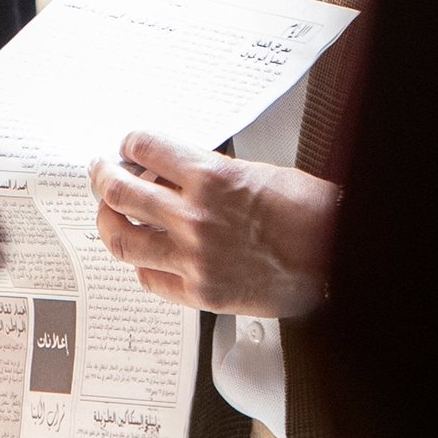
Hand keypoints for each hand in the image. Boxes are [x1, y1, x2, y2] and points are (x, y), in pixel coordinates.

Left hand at [88, 133, 335, 317]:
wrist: (337, 257)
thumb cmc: (310, 214)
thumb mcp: (258, 173)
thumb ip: (210, 174)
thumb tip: (175, 174)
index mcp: (212, 178)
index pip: (147, 148)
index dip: (131, 144)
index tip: (127, 147)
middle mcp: (196, 217)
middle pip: (121, 192)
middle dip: (103, 177)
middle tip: (100, 173)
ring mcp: (194, 259)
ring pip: (123, 239)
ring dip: (107, 222)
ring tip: (107, 216)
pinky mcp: (201, 293)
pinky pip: (150, 278)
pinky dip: (141, 265)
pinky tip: (144, 257)